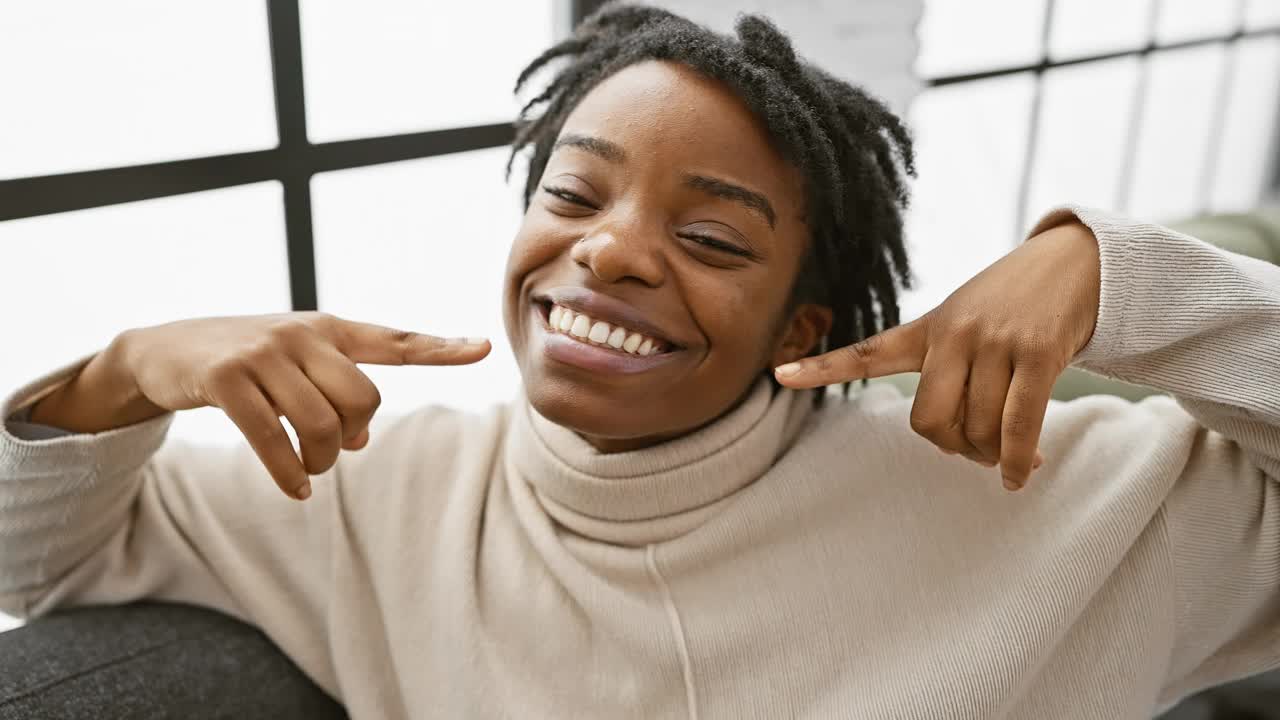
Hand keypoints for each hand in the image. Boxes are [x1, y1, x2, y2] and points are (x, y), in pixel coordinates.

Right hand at [97, 313, 486, 499]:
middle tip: (332, 452)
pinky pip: (271, 437)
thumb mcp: (295, 369)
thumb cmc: (246, 362)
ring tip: (308, 471)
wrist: (164, 349)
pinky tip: (295, 490)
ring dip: (319, 461)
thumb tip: (360, 441)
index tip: (483, 348)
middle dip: (352, 436)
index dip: (440, 348)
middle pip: (363, 399)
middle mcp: (303, 334)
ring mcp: (263, 353)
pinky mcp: (225, 378)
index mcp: (330, 329)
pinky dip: (288, 472)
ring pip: (321, 422)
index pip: (395, 341)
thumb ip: (333, 394)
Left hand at [774, 220, 1100, 490]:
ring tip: (1013, 457)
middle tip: (973, 452)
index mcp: (927, 328)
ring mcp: (996, 342)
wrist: (1077, 261)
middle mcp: (954, 333)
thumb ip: (951, 371)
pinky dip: (1018, 461)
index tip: (778, 375)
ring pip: (978, 429)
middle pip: (928, 420)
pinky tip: (1022, 474)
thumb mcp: (966, 320)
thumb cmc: (1013, 305)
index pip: (866, 352)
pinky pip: (1018, 426)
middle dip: (951, 448)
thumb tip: (969, 445)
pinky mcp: (1038, 352)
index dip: (821, 367)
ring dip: (994, 456)